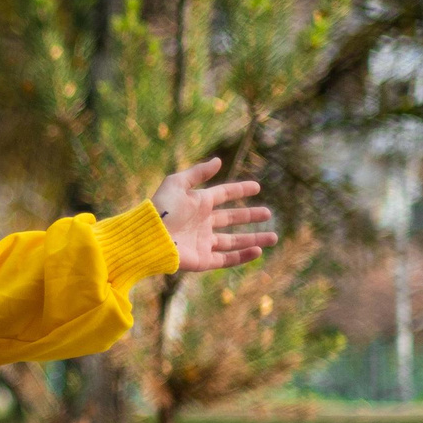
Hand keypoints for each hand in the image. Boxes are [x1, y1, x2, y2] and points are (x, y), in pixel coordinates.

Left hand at [151, 157, 277, 271]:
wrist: (149, 237)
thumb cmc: (161, 209)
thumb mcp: (177, 184)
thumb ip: (197, 173)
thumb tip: (218, 161)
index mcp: (197, 204)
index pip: (223, 194)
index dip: (239, 190)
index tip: (256, 187)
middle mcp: (201, 223)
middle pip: (230, 219)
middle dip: (249, 216)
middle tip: (268, 213)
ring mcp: (202, 242)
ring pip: (233, 241)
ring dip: (254, 239)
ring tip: (274, 237)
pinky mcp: (202, 260)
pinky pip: (226, 259)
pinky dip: (243, 256)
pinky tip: (258, 251)